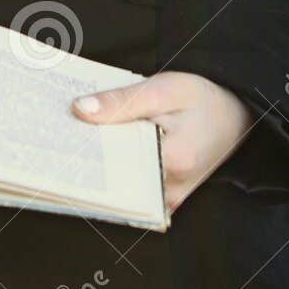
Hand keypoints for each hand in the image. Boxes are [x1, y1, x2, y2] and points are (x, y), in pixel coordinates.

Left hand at [71, 71, 255, 214]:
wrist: (236, 114)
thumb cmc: (204, 98)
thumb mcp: (165, 89)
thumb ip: (123, 101)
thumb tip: (79, 110)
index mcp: (173, 161)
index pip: (113, 162)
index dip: (82, 149)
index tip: (53, 136)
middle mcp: (169, 190)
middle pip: (112, 179)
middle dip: (83, 158)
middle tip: (51, 137)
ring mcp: (167, 199)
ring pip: (118, 187)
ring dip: (94, 165)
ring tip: (66, 140)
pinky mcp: (164, 198)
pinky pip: (130, 189)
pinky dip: (111, 170)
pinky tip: (92, 148)